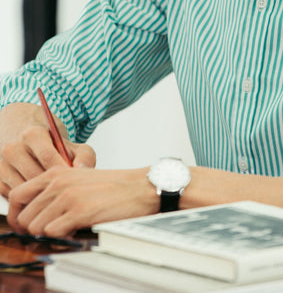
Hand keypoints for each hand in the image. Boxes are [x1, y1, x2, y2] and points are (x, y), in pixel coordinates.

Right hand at [0, 103, 95, 195]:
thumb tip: (82, 170)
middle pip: (34, 175)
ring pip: (23, 190)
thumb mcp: (73, 146)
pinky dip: (29, 203)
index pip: (48, 157)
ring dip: (40, 198)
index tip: (74, 183)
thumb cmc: (56, 148)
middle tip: (67, 196)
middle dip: (52, 188)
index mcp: (32, 134)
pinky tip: (43, 202)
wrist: (29, 142)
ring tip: (57, 200)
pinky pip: (15, 199)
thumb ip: (84, 156)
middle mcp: (13, 148)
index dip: (63, 173)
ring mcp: (2, 165)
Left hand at [7, 165, 156, 236]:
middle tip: (53, 229)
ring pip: (36, 227)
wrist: (140, 187)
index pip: (16, 195)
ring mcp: (67, 196)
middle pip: (24, 217)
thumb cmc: (112, 186)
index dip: (16, 215)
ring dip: (50, 233)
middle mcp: (57, 183)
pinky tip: (78, 228)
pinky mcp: (79, 211)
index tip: (26, 225)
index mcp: (55, 173)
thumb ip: (55, 190)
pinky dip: (62, 236)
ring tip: (69, 226)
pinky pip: (52, 233)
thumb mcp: (78, 178)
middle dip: (34, 229)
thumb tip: (34, 214)